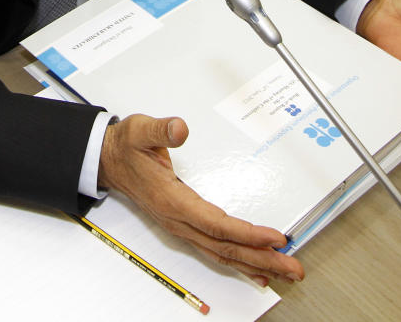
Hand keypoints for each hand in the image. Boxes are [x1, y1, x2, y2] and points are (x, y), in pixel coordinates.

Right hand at [99, 114, 304, 285]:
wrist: (108, 160)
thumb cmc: (126, 147)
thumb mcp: (140, 130)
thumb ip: (161, 129)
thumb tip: (180, 129)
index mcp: (171, 199)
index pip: (215, 223)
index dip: (246, 233)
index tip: (274, 238)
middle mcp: (178, 219)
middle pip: (225, 246)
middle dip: (261, 258)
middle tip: (293, 267)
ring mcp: (181, 226)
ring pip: (222, 252)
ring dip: (254, 264)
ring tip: (284, 272)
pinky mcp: (185, 225)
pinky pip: (215, 249)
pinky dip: (238, 262)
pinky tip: (255, 270)